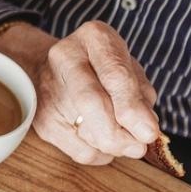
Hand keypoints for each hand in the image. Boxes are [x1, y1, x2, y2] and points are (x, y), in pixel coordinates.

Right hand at [0, 21, 158, 164]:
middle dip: (121, 134)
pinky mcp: (41, 121)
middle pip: (91, 103)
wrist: (56, 69)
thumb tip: (145, 133)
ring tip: (120, 135)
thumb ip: (140, 97)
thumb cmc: (103, 71)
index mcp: (94, 38)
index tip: (149, 132)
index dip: (133, 108)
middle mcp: (64, 57)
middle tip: (139, 146)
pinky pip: (80, 151)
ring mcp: (47, 89)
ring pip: (87, 134)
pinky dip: (100, 154)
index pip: (114, 76)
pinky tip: (102, 139)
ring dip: (115, 146)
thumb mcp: (129, 71)